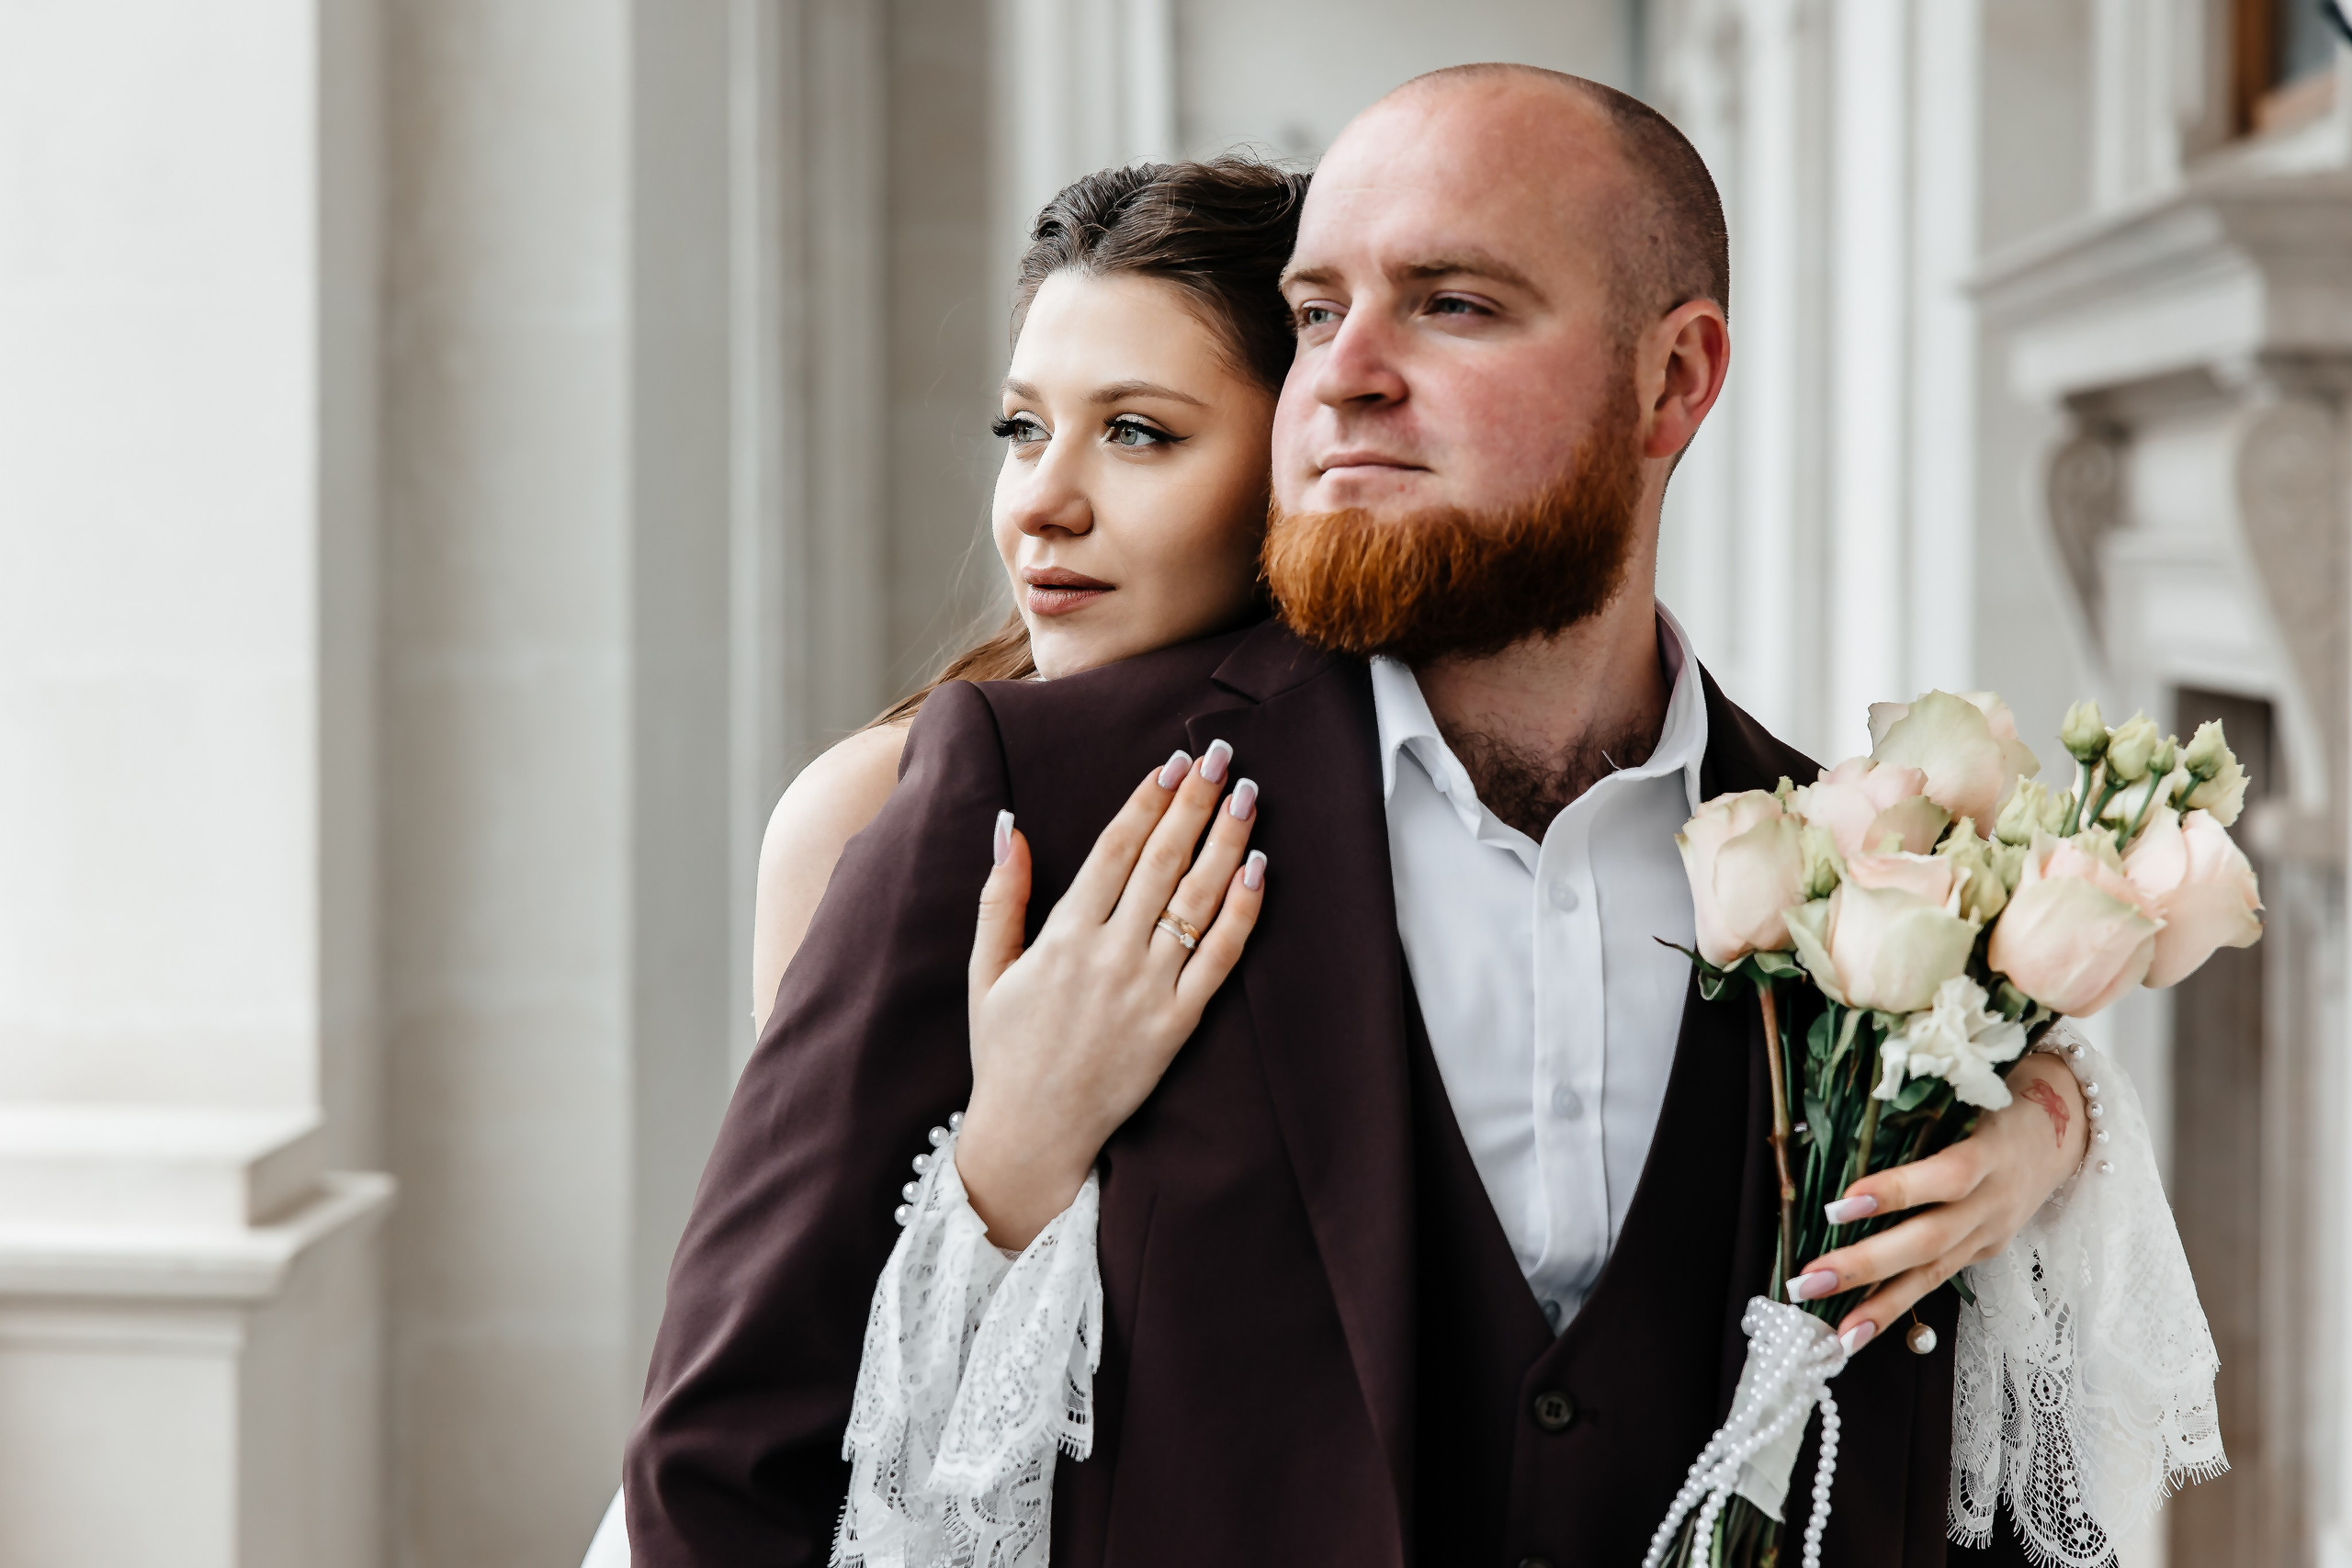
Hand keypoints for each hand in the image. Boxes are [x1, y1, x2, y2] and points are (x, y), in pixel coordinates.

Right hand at [955, 741, 1266, 1248]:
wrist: (1032, 1135)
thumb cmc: (1005, 1051)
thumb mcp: (985, 970)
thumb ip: (1000, 896)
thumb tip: (1011, 825)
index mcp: (1060, 938)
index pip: (1113, 851)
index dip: (1146, 802)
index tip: (1172, 763)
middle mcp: (1108, 958)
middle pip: (1161, 862)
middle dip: (1194, 803)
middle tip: (1221, 755)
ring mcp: (1146, 992)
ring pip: (1195, 901)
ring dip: (1225, 842)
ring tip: (1248, 795)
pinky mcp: (1176, 1027)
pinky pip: (1218, 960)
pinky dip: (1242, 914)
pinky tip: (1259, 871)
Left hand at [1789, 1052, 2087, 1352]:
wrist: (2063, 1131)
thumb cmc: (1997, 1099)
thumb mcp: (1967, 1092)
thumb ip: (1916, 1109)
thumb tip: (1837, 1123)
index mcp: (1991, 1152)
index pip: (1946, 1176)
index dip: (1897, 1191)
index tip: (1840, 1203)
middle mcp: (1993, 1201)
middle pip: (1931, 1240)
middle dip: (1866, 1264)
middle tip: (1810, 1280)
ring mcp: (1990, 1232)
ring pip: (1934, 1274)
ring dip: (1879, 1306)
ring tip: (1836, 1332)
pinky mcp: (1985, 1251)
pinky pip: (1938, 1281)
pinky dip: (1897, 1307)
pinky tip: (1859, 1326)